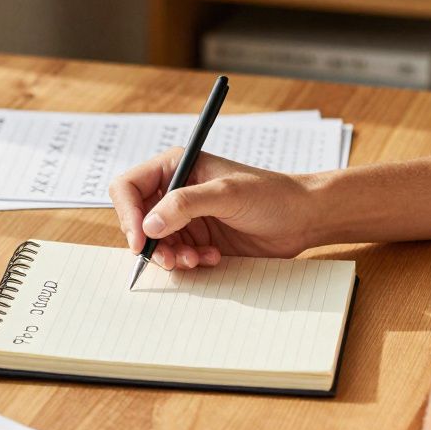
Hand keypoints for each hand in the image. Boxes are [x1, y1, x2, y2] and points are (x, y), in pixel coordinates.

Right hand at [108, 148, 318, 269]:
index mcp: (176, 167)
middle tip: (171, 259)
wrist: (302, 219)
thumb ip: (185, 205)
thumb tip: (149, 224)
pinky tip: (212, 258)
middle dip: (150, 243)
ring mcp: (186, 218)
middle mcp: (175, 191)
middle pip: (137, 220)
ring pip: (155, 243)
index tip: (140, 240)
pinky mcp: (198, 240)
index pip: (129, 187)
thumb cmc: (271, 194)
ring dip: (171, 256)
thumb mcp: (227, 194)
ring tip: (196, 259)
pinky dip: (188, 262)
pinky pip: (176, 256)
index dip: (128, 214)